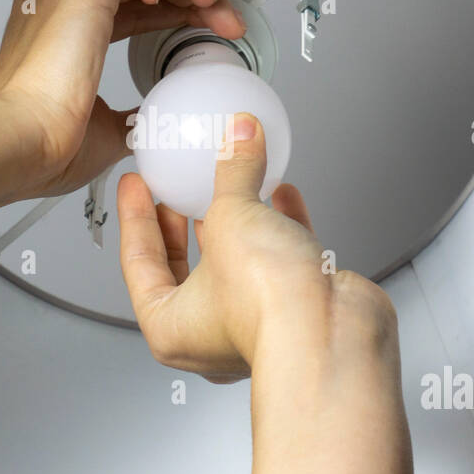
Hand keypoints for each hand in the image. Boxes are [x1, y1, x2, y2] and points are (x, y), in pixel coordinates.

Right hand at [0, 0, 244, 200]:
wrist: (21, 143)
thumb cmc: (46, 147)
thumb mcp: (105, 133)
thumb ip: (127, 119)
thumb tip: (144, 124)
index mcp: (62, 34)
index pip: (126, 0)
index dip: (174, 7)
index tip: (210, 29)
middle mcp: (59, 1)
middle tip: (224, 18)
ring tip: (207, 1)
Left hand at [118, 113, 412, 473]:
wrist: (339, 336)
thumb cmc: (276, 313)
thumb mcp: (235, 222)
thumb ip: (232, 175)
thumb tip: (233, 137)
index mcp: (172, 320)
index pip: (138, 258)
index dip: (133, 215)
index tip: (134, 181)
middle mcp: (211, 323)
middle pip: (185, 259)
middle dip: (184, 214)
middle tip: (177, 175)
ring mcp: (256, 316)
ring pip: (237, 257)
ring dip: (237, 214)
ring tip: (236, 175)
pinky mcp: (298, 304)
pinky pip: (283, 256)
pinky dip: (284, 223)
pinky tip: (288, 195)